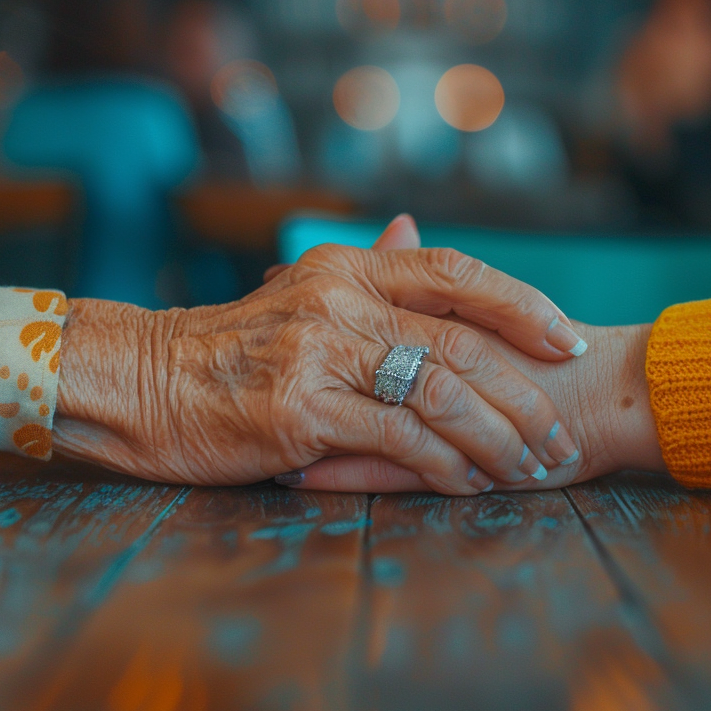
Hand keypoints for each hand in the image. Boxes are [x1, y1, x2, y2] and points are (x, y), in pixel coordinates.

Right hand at [51, 216, 589, 493]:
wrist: (143, 383)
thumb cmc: (228, 349)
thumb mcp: (297, 293)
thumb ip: (364, 268)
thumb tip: (410, 227)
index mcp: (345, 267)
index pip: (455, 270)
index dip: (523, 305)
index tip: (567, 342)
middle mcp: (338, 300)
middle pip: (462, 340)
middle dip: (524, 395)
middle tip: (558, 436)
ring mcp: (318, 354)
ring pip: (440, 392)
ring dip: (496, 438)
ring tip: (527, 469)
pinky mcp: (300, 411)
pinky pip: (398, 438)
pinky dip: (444, 465)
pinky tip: (467, 484)